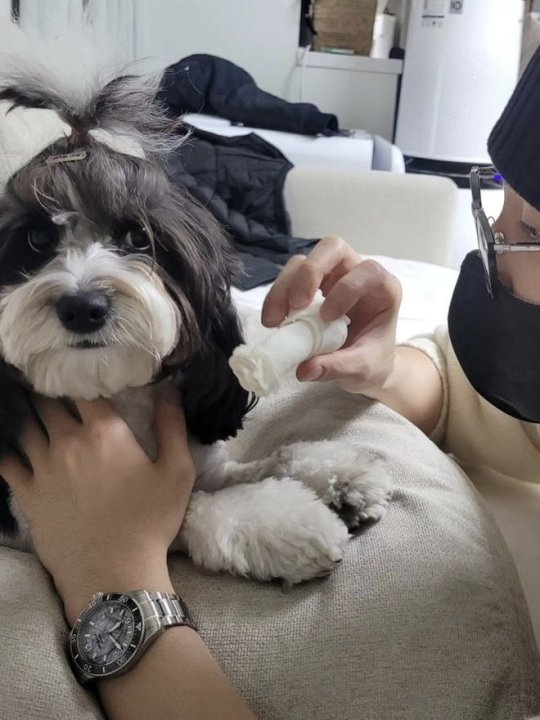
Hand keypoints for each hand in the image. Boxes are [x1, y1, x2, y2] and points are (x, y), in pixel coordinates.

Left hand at [0, 388, 194, 623]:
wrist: (114, 573)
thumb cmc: (150, 521)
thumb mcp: (177, 471)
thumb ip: (172, 424)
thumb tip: (169, 388)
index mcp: (105, 431)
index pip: (85, 388)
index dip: (82, 377)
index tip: (82, 375)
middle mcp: (68, 441)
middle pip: (49, 403)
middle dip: (51, 393)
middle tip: (54, 389)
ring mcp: (43, 467)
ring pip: (26, 427)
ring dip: (31, 416)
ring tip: (32, 410)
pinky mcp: (27, 494)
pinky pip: (7, 461)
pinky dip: (7, 448)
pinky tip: (11, 445)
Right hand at [262, 236, 401, 393]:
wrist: (363, 365)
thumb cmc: (372, 361)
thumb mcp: (363, 369)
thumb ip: (339, 368)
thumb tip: (305, 369)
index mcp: (383, 289)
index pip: (368, 271)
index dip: (346, 288)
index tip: (328, 317)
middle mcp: (356, 273)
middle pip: (333, 248)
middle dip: (310, 272)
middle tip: (296, 305)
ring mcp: (331, 276)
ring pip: (303, 260)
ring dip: (284, 286)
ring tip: (274, 321)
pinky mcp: (310, 285)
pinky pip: (289, 279)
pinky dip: (277, 296)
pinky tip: (273, 321)